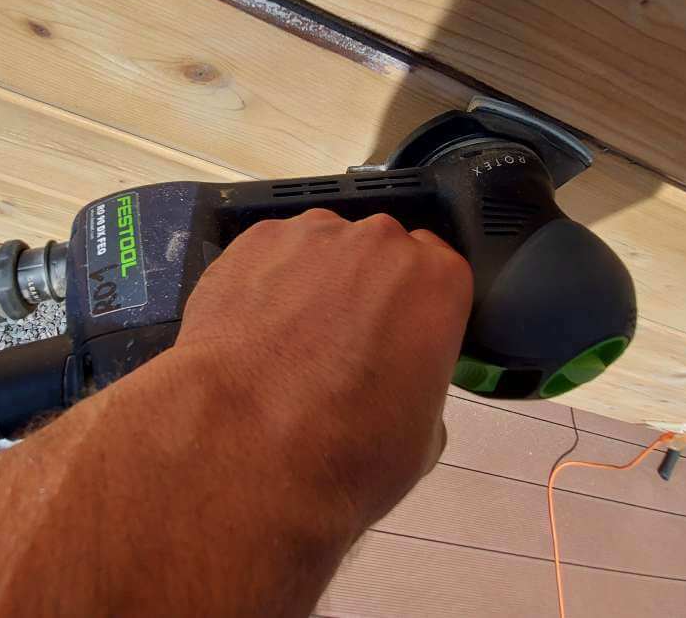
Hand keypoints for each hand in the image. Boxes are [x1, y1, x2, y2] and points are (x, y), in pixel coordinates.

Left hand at [175, 208, 472, 537]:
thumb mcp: (421, 438)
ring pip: (321, 251)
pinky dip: (263, 286)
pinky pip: (268, 256)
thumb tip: (398, 387)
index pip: (437, 271)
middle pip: (378, 255)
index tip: (399, 332)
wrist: (248, 448)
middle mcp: (379, 246)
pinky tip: (255, 335)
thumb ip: (419, 383)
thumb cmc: (336, 448)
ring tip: (290, 349)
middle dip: (364, 292)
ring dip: (312, 287)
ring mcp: (313, 237)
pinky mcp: (254, 242)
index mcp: (436, 283)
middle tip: (342, 349)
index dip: (414, 306)